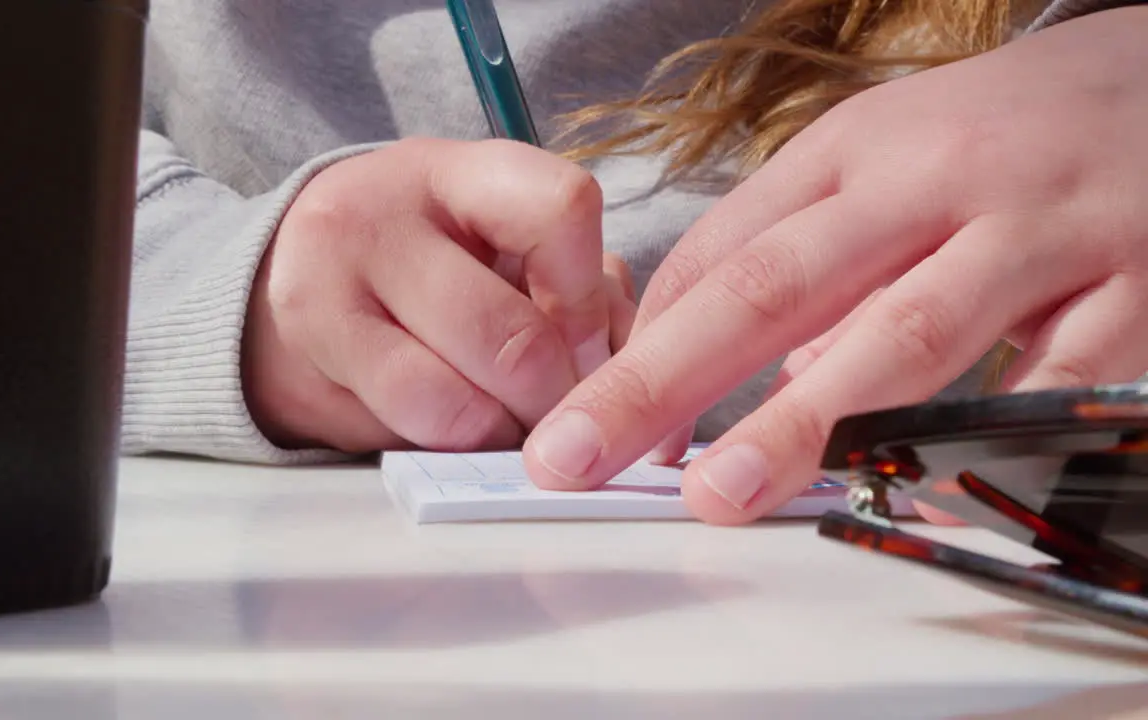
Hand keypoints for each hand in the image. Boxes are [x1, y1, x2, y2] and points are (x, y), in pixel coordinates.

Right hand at [243, 137, 635, 452]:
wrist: (283, 282)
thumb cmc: (419, 269)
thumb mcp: (495, 250)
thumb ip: (573, 292)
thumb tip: (629, 365)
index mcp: (462, 172)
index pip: (564, 208)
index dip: (592, 300)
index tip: (590, 347)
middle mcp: (389, 208)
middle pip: (516, 334)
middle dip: (558, 399)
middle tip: (562, 417)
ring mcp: (335, 273)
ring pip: (464, 396)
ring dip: (507, 432)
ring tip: (510, 425)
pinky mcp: (313, 342)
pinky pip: (416, 423)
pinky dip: (459, 444)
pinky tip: (460, 432)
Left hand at [521, 7, 1147, 522]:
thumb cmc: (1013, 127)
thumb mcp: (896, 157)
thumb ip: (823, 257)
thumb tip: (769, 373)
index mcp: (855, 150)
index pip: (722, 250)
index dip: (646, 343)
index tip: (588, 421)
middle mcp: (930, 181)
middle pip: (774, 285)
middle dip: (665, 378)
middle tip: (582, 455)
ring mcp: (1034, 229)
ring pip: (902, 332)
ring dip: (801, 419)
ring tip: (722, 491)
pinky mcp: (1138, 279)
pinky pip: (1054, 375)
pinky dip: (987, 434)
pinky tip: (921, 484)